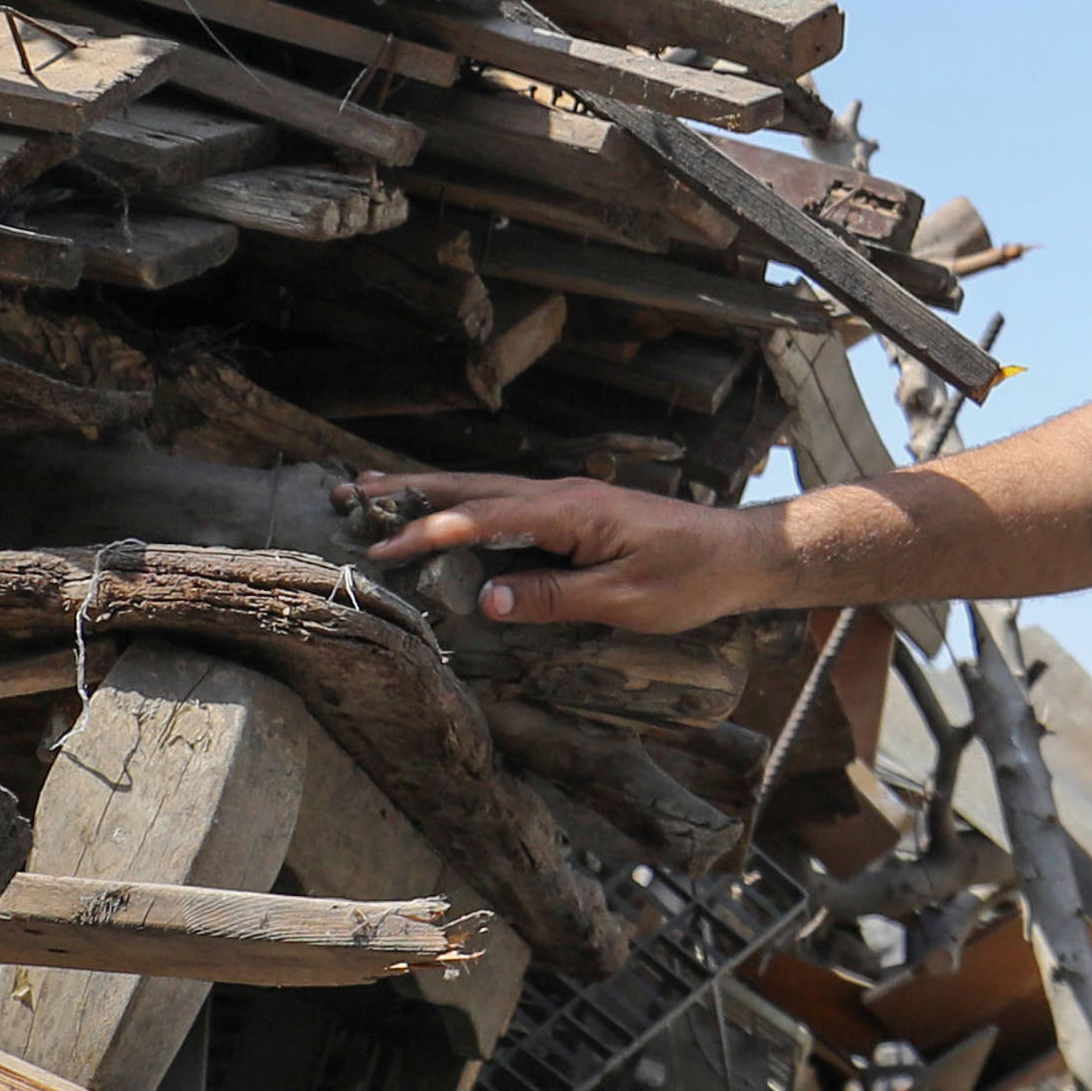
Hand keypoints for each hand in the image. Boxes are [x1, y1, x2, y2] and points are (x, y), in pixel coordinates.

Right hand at [336, 470, 784, 636]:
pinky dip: (464, 503)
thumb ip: (553, 598)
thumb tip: (486, 599)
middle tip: (350, 496)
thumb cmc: (690, 579)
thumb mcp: (624, 601)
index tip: (383, 550)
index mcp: (570, 511)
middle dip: (409, 494)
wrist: (741, 554)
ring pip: (484, 491)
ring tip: (373, 493)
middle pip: (472, 489)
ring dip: (429, 493)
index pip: (484, 517)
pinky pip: (505, 503)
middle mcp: (562, 494)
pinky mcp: (574, 511)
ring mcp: (567, 499)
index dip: (430, 533)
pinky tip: (444, 512)